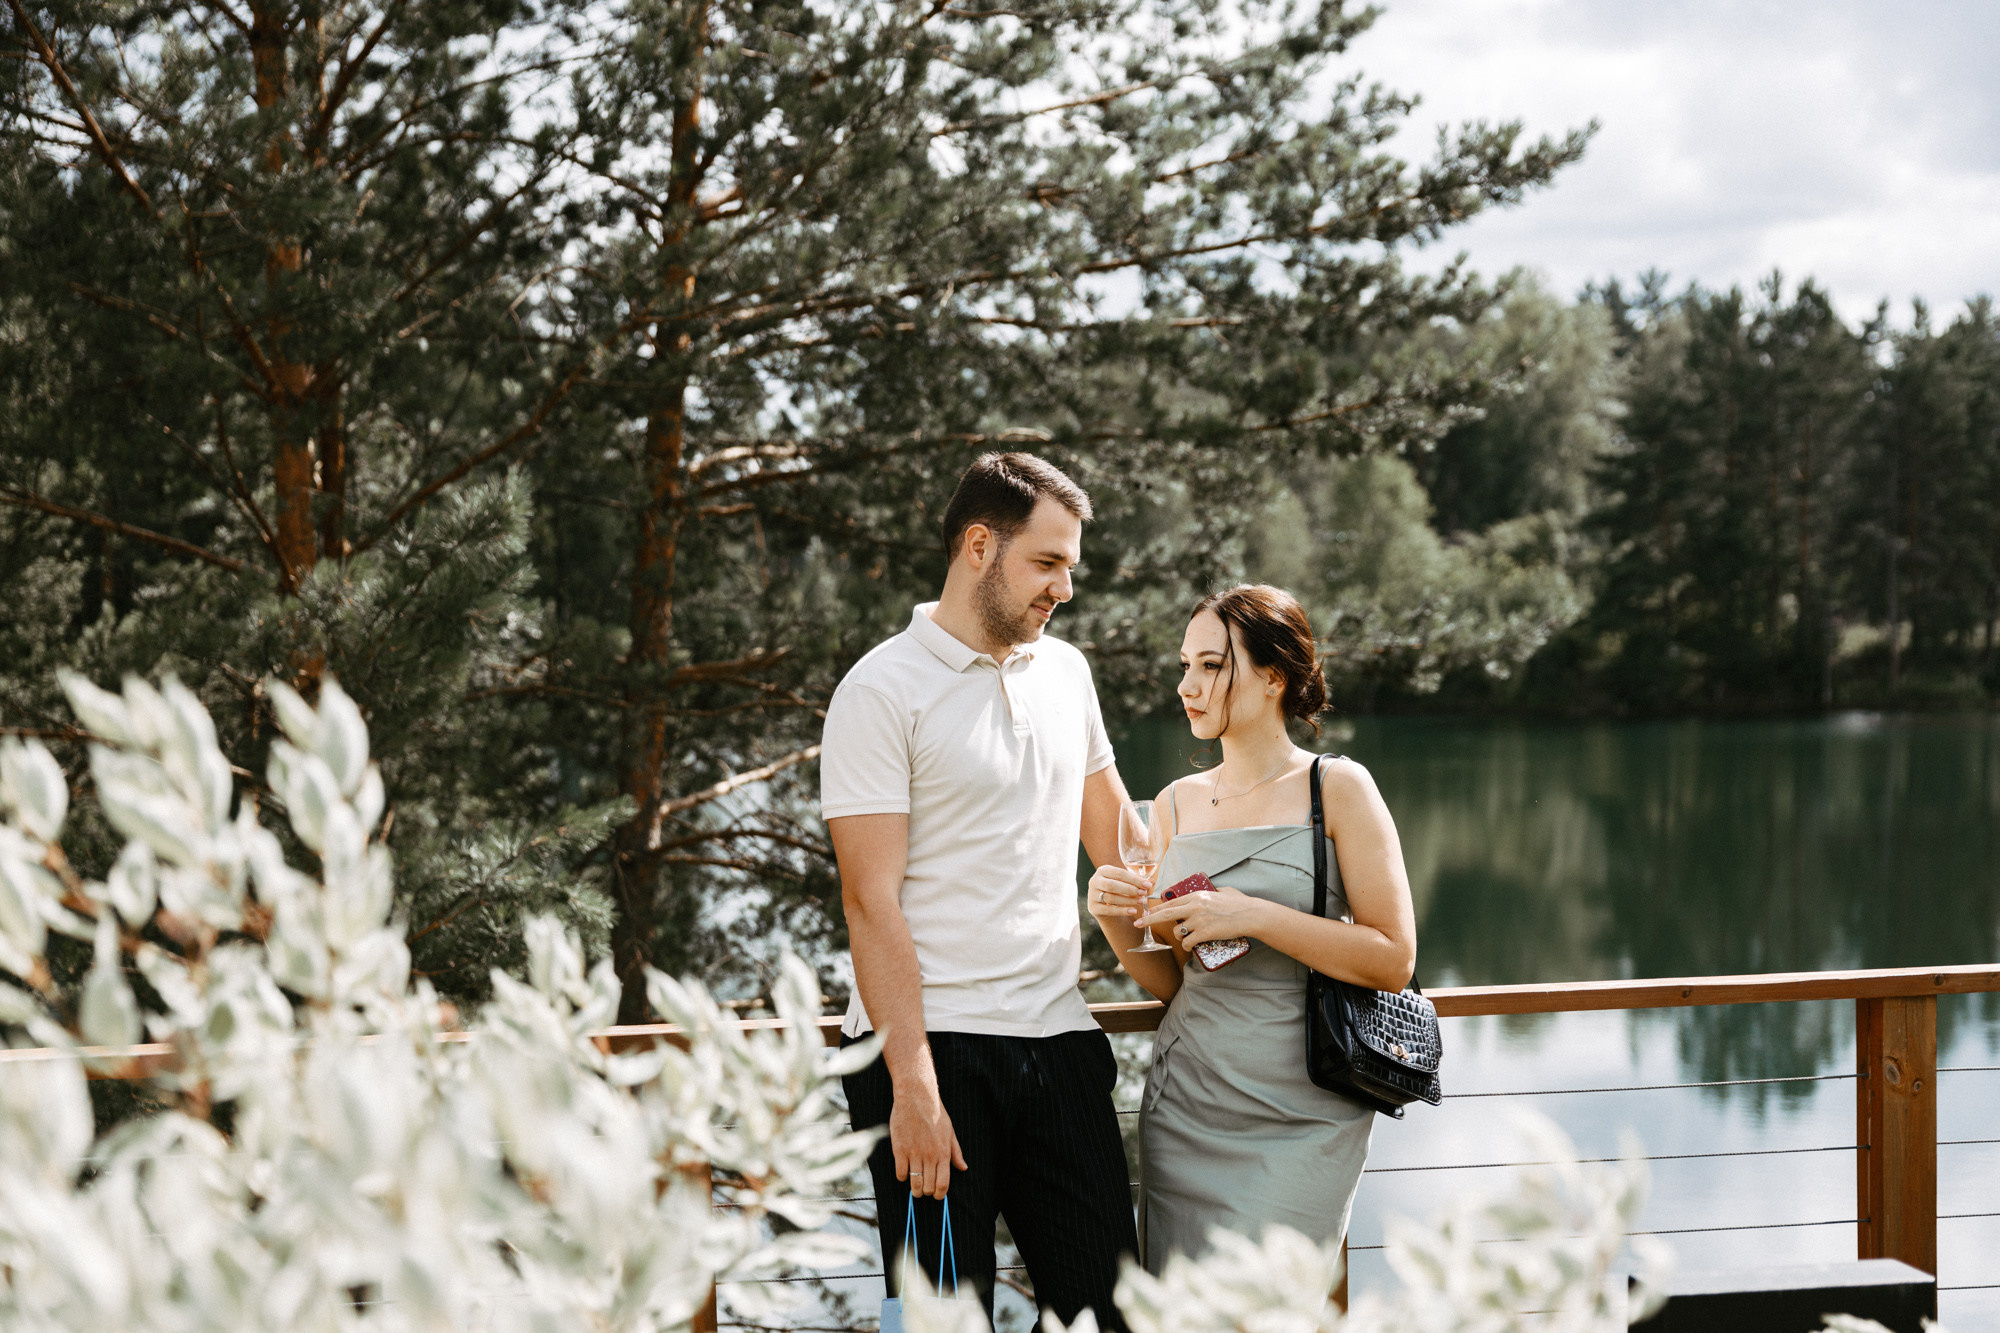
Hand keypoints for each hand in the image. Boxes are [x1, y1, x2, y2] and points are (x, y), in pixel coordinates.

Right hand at [890, 1063, 967, 1199]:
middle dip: (926, 1193)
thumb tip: (963, 1168)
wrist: (917, 1098)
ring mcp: (914, 1154)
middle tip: (924, 1191)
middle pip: (928, 1187)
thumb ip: (956, 1152)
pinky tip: (904, 1173)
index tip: (936, 1195)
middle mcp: (929, 1156)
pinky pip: (900, 1173)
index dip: (939, 1194)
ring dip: (915, 1190)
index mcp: (943, 1153)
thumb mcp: (950, 1132)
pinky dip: (902, 1177)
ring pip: (914, 1183)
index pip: (943, 1184)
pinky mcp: (899, 1150)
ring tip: (915, 1189)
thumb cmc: (936, 1113)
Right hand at [1087, 863, 1150, 928]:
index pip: (1119, 873)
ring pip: (1110, 897)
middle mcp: (1094, 881)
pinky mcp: (1093, 907)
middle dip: (1130, 889)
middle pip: (1112, 885)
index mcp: (1103, 870)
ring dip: (1128, 900)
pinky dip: (1122, 911)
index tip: (1148, 885)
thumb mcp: (1127, 884)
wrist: (1107, 907)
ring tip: (1141, 902)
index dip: (1134, 879)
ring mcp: (1091, 894)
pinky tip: (1133, 911)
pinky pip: (1108, 910)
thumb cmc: (1119, 891)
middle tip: (1144, 894)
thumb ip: (1138, 882)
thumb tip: (1152, 881)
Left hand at [1138, 883, 1266, 947]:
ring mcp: (1199, 920)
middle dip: (1148, 919)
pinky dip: (1189, 946)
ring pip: (1179, 932)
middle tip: (1137, 923)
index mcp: (1196, 896)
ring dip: (1181, 936)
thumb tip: (1210, 891)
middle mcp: (1194, 907)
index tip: (1144, 911)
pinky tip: (1194, 945)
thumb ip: (1211, 892)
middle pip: (1165, 914)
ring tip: (1190, 937)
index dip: (1156, 908)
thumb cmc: (1239, 902)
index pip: (1170, 902)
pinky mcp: (1204, 933)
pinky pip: (1188, 942)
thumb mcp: (1222, 891)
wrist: (1250, 915)